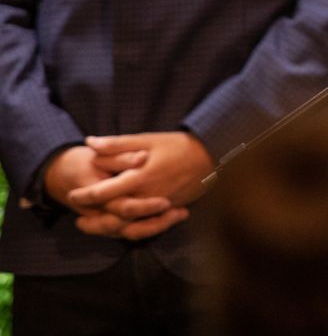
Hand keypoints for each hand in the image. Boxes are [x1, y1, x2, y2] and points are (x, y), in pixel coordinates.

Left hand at [63, 132, 213, 239]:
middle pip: (113, 215)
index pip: (104, 192)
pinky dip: (131, 230)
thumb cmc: (178, 145)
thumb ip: (117, 144)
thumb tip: (89, 143)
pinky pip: (146, 226)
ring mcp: (160, 206)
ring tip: (95, 227)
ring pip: (129, 226)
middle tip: (78, 220)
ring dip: (109, 229)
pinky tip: (122, 227)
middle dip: (94, 220)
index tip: (72, 194)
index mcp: (139, 177)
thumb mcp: (147, 139)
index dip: (85, 195)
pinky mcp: (169, 211)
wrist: (213, 156)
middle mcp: (148, 196)